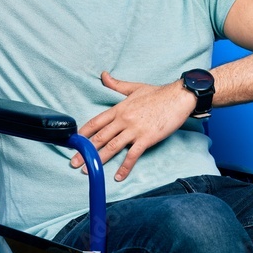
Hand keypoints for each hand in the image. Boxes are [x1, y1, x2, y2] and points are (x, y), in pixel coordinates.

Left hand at [70, 71, 195, 180]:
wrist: (179, 97)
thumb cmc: (158, 93)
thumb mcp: (134, 87)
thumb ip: (116, 85)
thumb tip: (103, 75)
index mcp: (119, 108)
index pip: (96, 122)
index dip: (83, 133)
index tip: (74, 142)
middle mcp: (124, 119)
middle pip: (100, 137)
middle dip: (85, 151)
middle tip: (73, 162)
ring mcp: (135, 130)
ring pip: (112, 147)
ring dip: (99, 160)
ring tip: (89, 170)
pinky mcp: (147, 138)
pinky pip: (132, 155)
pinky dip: (124, 167)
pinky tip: (118, 176)